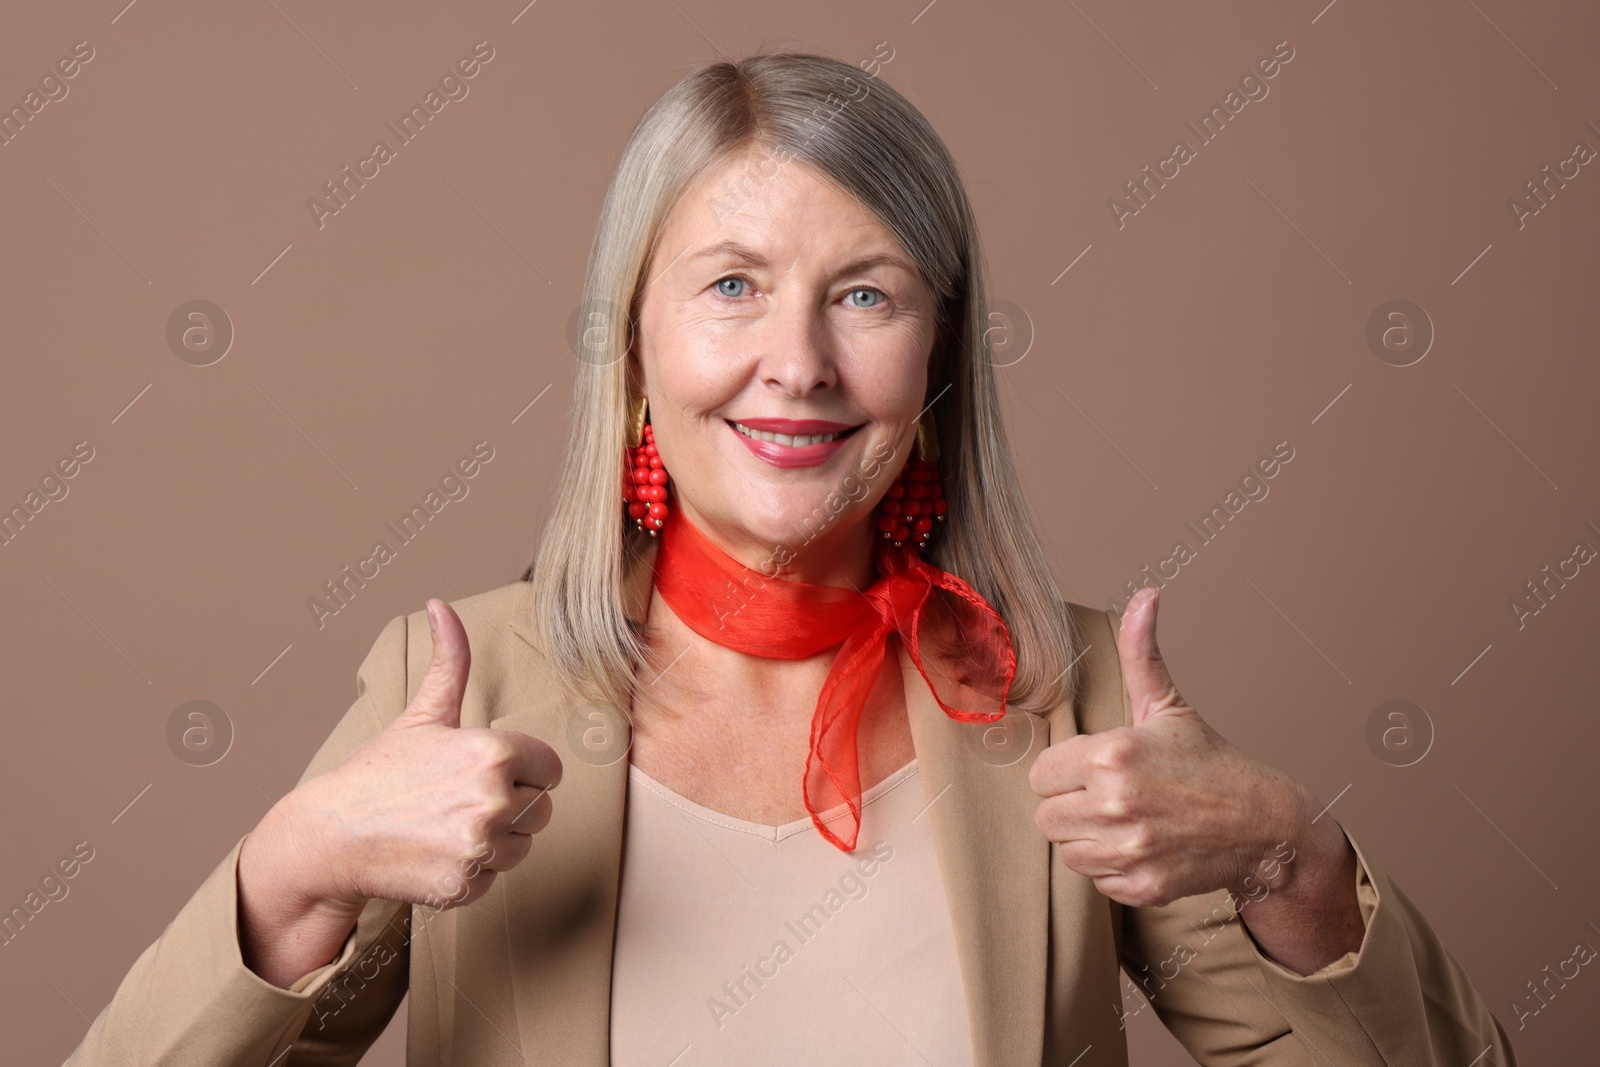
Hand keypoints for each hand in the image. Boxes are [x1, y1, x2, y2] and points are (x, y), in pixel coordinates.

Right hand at [282, 598, 563, 911]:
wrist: (331, 836)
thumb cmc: (379, 773)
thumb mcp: (422, 714)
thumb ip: (448, 661)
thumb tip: (440, 605)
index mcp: (494, 752)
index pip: (550, 768)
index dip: (522, 770)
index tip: (486, 772)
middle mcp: (494, 799)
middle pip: (541, 808)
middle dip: (510, 805)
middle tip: (459, 800)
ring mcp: (480, 846)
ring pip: (524, 845)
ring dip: (495, 840)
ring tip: (447, 825)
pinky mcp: (466, 884)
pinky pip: (496, 878)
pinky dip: (472, 870)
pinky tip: (437, 852)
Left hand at [1029, 587, 1309, 907]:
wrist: (1264, 825)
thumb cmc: (1210, 762)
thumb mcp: (1169, 706)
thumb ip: (1142, 652)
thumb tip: (1147, 595)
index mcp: (1113, 754)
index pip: (1040, 773)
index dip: (1064, 769)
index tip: (1094, 767)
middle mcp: (1116, 804)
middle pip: (1046, 814)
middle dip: (1071, 803)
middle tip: (1110, 794)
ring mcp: (1129, 849)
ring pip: (1065, 849)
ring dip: (1086, 836)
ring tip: (1124, 818)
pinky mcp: (1140, 886)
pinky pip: (1093, 879)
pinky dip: (1110, 866)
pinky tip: (1140, 845)